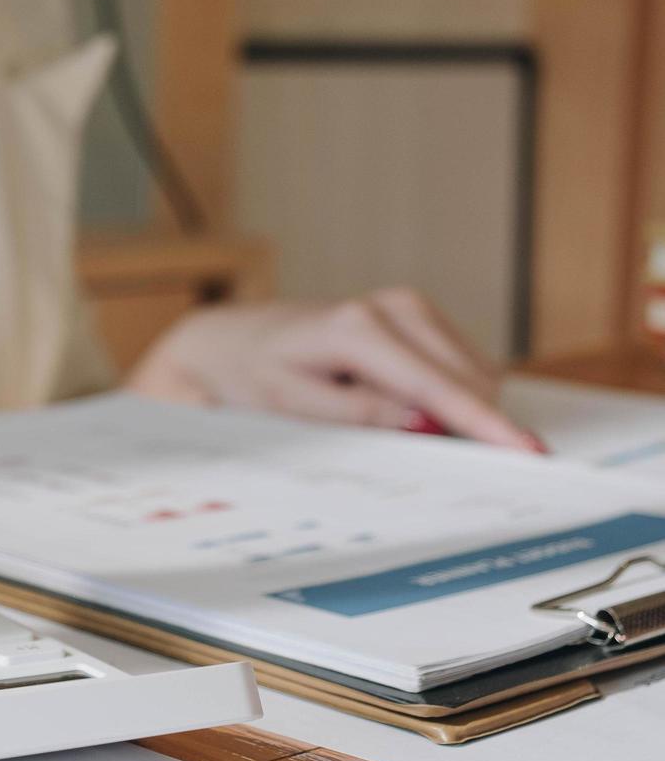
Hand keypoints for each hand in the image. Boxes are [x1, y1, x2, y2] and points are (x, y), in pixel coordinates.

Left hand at [125, 289, 543, 450]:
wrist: (234, 341)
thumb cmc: (255, 376)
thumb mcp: (294, 408)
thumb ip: (361, 416)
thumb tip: (424, 423)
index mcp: (360, 330)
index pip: (438, 387)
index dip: (485, 424)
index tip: (526, 451)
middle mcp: (396, 308)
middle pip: (471, 380)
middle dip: (466, 425)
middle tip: (417, 454)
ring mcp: (412, 306)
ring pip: (474, 374)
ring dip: (450, 410)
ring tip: (378, 415)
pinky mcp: (419, 316)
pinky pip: (458, 368)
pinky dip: (441, 395)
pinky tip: (391, 400)